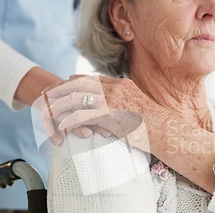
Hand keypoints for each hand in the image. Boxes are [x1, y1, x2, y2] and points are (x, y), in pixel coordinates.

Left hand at [34, 75, 168, 149]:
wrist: (166, 132)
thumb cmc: (156, 125)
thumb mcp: (140, 106)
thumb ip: (126, 103)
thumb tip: (116, 109)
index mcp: (122, 85)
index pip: (92, 78)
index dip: (76, 80)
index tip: (65, 83)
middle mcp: (115, 89)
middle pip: (80, 84)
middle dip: (61, 89)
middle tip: (48, 94)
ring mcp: (112, 101)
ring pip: (77, 98)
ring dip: (61, 104)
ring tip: (48, 111)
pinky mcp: (109, 115)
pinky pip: (82, 115)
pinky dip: (69, 120)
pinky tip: (61, 126)